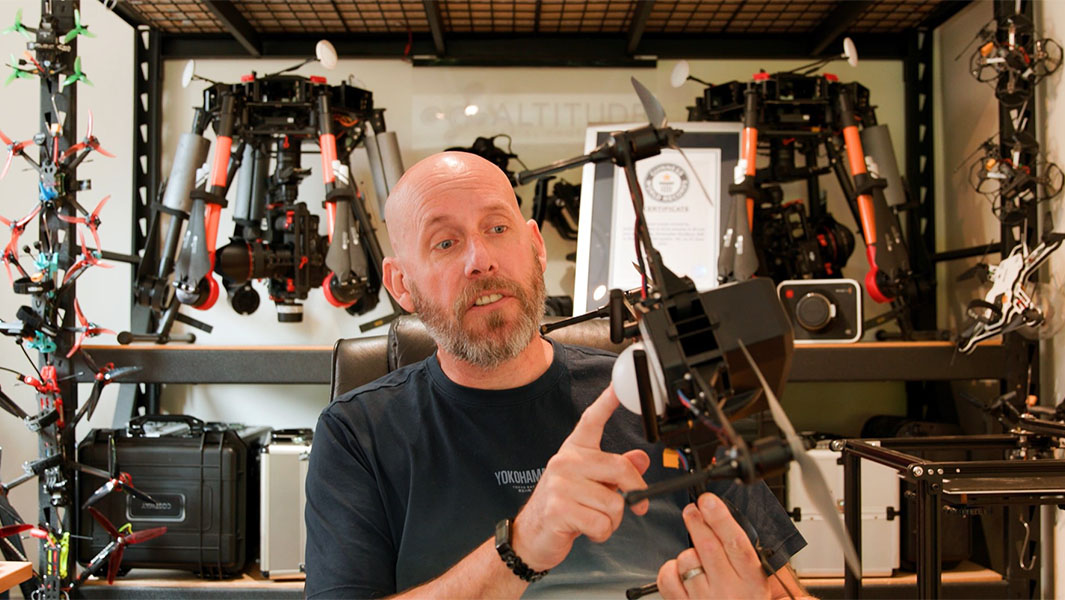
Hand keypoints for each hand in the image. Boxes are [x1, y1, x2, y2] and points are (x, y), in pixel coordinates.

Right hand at [511, 384, 649, 570]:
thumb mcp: (593, 485)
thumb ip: (616, 472)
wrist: (533, 535)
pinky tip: (586, 530)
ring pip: (615, 503)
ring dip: (613, 520)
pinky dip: (602, 533)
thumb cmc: (564, 508)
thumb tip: (641, 459)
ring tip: (594, 519)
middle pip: (620, 467)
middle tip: (637, 506)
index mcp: (574, 450)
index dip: (607, 401)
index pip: (592, 420)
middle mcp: (565, 461)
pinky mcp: (558, 508)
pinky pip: (601, 523)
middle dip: (636, 492)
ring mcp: (560, 483)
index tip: (619, 385)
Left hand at [657, 493, 770, 599]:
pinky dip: (670, 569)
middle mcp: (729, 592)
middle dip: (697, 522)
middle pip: (707, 547)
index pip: (735, 544)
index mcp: (752, 582)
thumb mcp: (758, 580)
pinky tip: (680, 571)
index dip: (720, 519)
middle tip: (693, 510)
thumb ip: (743, 553)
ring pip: (686, 560)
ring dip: (687, 552)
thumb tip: (722, 518)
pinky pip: (668, 578)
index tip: (709, 502)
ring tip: (697, 558)